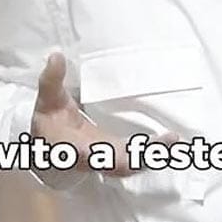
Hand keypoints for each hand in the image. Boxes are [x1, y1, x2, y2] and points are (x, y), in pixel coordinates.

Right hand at [32, 52, 174, 174]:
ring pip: (132, 166)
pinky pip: (136, 160)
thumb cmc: (48, 122)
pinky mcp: (116, 155)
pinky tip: (169, 143)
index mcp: (73, 147)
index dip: (103, 155)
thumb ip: (51, 80)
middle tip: (169, 141)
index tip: (122, 149)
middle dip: (144, 156)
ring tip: (174, 141)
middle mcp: (93, 158)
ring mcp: (106, 158)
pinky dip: (152, 153)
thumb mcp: (46, 100)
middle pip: (120, 165)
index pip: (89, 155)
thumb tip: (55, 56)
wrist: (46, 146)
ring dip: (153, 155)